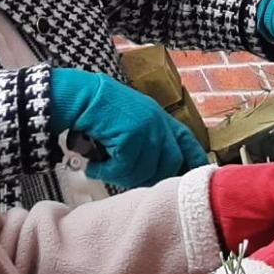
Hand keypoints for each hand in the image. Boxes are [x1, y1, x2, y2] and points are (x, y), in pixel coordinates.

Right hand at [47, 68, 208, 189]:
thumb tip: (155, 168)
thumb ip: (148, 139)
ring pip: (146, 170)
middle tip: (126, 177)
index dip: (193, 161)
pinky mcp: (131, 136)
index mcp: (160, 117)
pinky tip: (96, 165)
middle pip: (170, 164)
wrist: (81, 96)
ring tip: (105, 168)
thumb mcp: (133, 119)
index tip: (191, 176)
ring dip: (122, 176)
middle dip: (149, 177)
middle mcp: (157, 122)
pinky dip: (107, 171)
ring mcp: (146, 128)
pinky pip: (125, 168)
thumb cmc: (100, 109)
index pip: (187, 142)